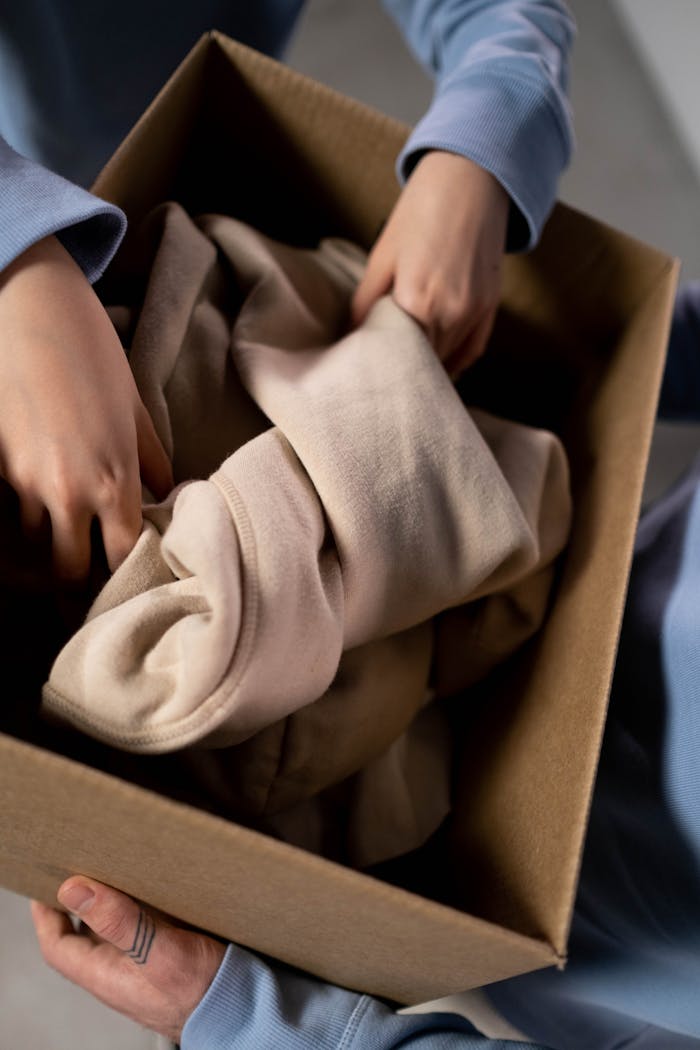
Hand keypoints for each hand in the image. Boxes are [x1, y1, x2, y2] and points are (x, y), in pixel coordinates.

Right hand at [0, 235, 171, 579]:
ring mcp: (24, 481)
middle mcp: (67, 493)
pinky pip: (12, 506)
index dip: (126, 572)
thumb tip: (164, 492)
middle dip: (80, 575)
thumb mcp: (134, 406)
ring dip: (51, 539)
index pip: (122, 557)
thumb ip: (151, 459)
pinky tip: (41, 489)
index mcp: (113, 481)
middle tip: (91, 569)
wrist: (29, 306)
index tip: (129, 573)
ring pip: (36, 540)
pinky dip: (26, 508)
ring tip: (67, 525)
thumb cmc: (91, 352)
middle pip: (69, 571)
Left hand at [31, 877, 225, 1041]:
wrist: (243, 1010)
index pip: (59, 946)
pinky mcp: (165, 955)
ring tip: (112, 864)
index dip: (46, 915)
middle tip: (79, 863)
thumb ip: (119, 922)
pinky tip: (151, 882)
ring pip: (112, 928)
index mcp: (106, 975)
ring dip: (109, 898)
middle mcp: (118, 971)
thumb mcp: (159, 953)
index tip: (45, 882)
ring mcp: (141, 965)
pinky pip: (140, 926)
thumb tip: (74, 890)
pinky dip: (138, 902)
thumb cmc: (202, 990)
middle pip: (82, 934)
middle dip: (76, 901)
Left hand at [352, 151, 508, 375]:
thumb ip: (365, 302)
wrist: (470, 178)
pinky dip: (455, 362)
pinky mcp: (491, 307)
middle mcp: (450, 313)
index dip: (381, 361)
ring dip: (428, 365)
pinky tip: (438, 366)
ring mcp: (474, 312)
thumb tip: (351, 336)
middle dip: (403, 366)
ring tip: (406, 368)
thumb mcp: (383, 255)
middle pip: (422, 362)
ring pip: (447, 360)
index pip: (395, 355)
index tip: (367, 364)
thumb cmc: (421, 211)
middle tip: (383, 368)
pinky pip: (472, 351)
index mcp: (417, 301)